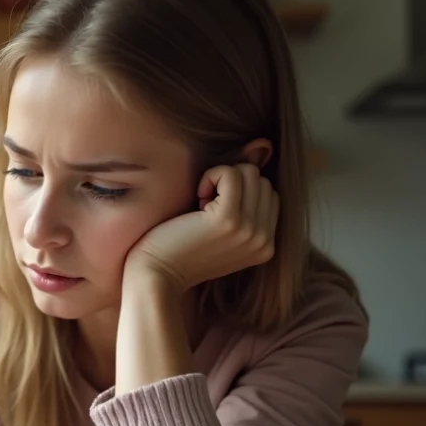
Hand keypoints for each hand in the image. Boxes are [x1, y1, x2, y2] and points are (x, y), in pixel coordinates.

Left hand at [124, 163, 278, 292]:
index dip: (239, 193)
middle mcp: (264, 240)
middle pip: (261, 180)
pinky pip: (232, 173)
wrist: (156, 277)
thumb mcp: (221, 232)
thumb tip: (260, 147)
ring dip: (220, 180)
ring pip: (250, 173)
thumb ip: (244, 205)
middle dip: (231, 185)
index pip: (269, 194)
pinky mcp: (229, 219)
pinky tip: (196, 198)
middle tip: (203, 209)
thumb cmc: (179, 250)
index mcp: (266, 245)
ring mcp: (250, 231)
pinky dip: (211, 176)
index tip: (211, 212)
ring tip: (200, 206)